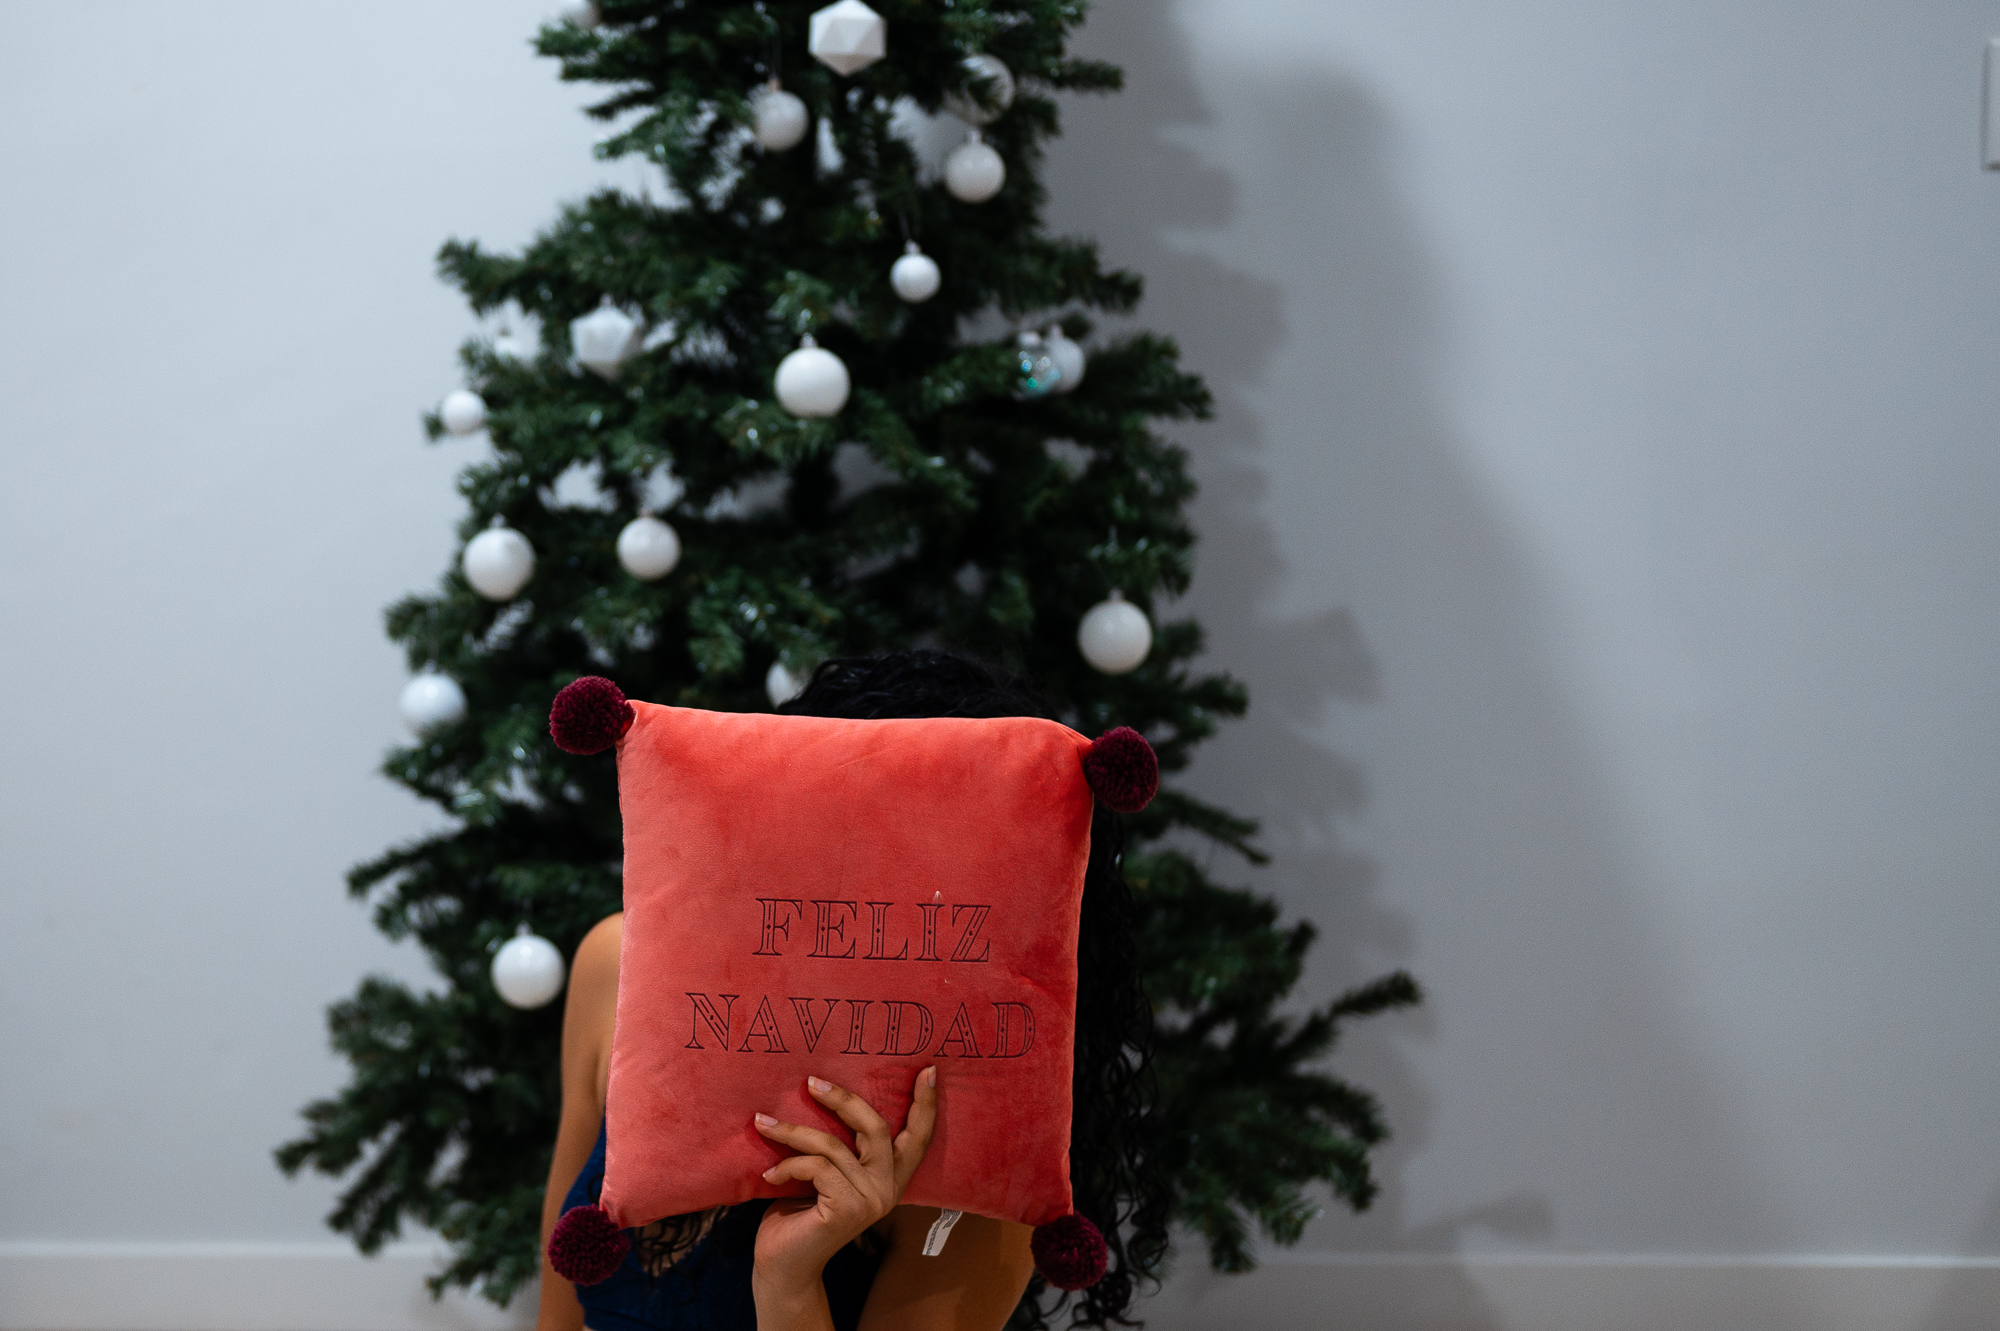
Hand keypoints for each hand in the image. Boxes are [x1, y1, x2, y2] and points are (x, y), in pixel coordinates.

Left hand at [750, 1067, 938, 1324]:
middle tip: (811, 1081)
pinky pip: (815, 1167)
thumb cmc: (799, 1214)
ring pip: (832, 1145)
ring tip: (762, 1122)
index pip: (918, 1138)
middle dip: (843, 1098)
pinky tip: (769, 1175)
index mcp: (890, 1178)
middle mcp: (887, 1189)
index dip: (925, 1104)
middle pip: (875, 1127)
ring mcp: (869, 1201)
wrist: (782, 1265)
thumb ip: (839, 1147)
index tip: (928, 1068)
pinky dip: (787, 1165)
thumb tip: (822, 1090)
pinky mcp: (845, 1209)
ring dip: (791, 1131)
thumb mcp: (827, 1172)